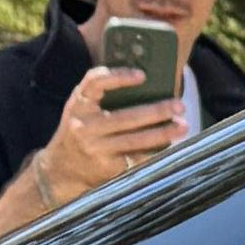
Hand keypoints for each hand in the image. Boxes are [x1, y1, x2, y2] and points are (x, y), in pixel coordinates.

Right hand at [37, 63, 181, 206]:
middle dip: (156, 111)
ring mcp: (97, 150)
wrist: (61, 169)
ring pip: (135, 141)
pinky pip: (137, 160)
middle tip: (178, 105)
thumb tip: (144, 82)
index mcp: (78, 104)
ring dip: (162, 134)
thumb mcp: (81, 109)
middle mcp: (85, 126)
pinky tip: (171, 147)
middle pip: (126, 117)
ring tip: (183, 126)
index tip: (142, 75)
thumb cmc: (79, 130)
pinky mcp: (108, 169)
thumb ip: (101, 96)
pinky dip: (156, 153)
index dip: (118, 76)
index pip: (95, 83)